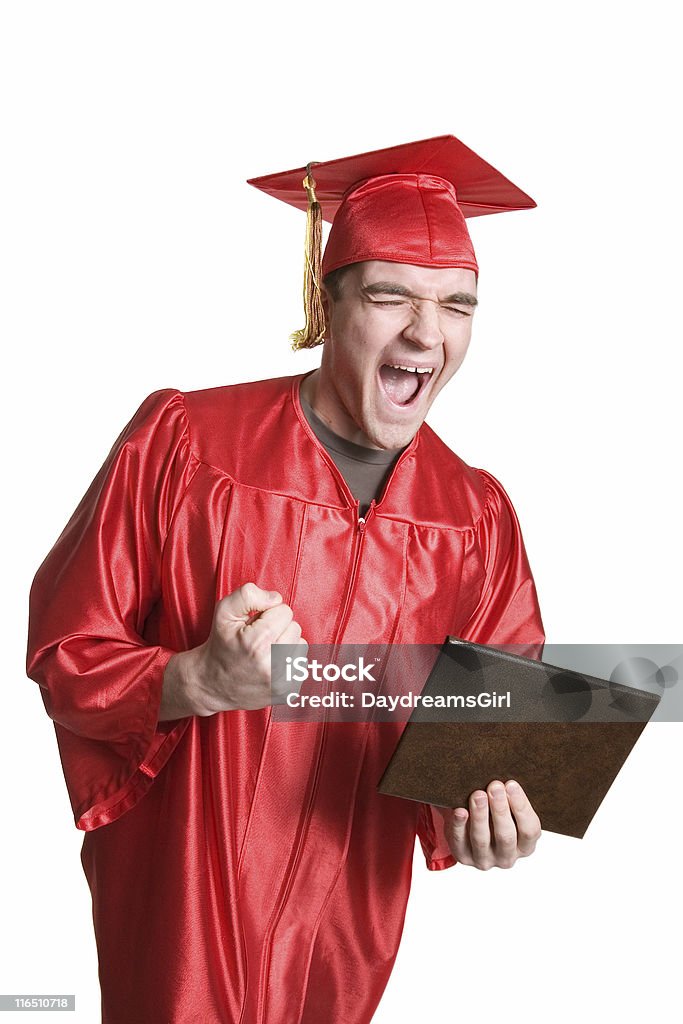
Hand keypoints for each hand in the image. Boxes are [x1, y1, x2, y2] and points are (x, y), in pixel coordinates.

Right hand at [160, 582, 306, 718]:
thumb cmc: (221, 644)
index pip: (285, 611)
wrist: (212, 684)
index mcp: (256, 643)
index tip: (254, 625)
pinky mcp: (287, 692)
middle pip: (295, 627)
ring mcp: (281, 681)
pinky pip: (302, 663)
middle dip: (278, 628)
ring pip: (301, 644)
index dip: (269, 614)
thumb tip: (276, 599)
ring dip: (286, 644)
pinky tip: (270, 664)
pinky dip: (288, 661)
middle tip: (258, 639)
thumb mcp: (224, 611)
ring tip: (265, 651)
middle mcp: (271, 665)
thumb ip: (248, 595)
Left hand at [437, 780, 540, 869]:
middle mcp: (507, 857)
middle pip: (506, 836)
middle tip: (495, 786)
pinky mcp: (464, 857)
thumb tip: (507, 776)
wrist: (472, 827)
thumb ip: (510, 796)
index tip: (511, 784)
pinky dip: (459, 825)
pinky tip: (459, 810)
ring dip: (480, 815)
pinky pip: (459, 842)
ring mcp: (485, 860)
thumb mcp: (509, 808)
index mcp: (526, 846)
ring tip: (477, 794)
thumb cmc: (496, 812)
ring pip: (482, 840)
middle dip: (500, 809)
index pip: (529, 830)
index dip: (521, 807)